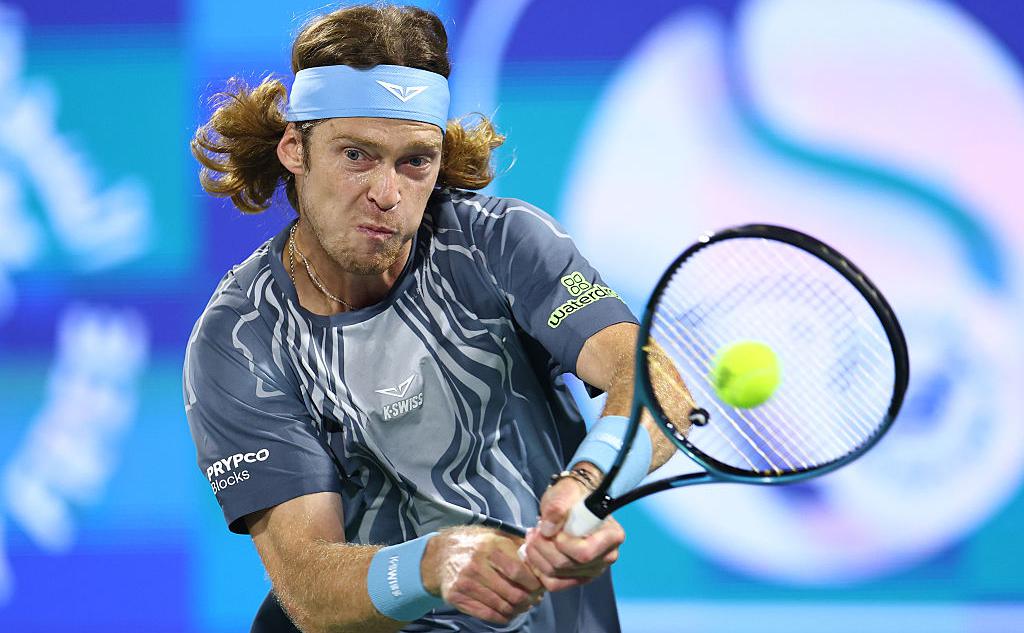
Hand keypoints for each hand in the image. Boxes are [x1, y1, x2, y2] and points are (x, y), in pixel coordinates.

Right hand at [420, 526, 544, 624]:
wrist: (441, 554)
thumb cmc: (476, 546)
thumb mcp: (496, 538)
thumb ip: (518, 549)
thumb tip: (541, 568)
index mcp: (488, 546)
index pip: (517, 571)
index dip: (533, 583)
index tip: (539, 587)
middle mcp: (475, 564)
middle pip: (512, 593)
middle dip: (528, 600)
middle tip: (534, 600)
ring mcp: (464, 582)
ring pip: (501, 606)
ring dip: (517, 610)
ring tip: (522, 606)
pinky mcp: (456, 597)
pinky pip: (487, 614)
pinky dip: (502, 617)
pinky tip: (508, 613)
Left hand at [522, 469, 624, 591]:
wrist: (571, 503)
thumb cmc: (572, 497)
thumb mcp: (565, 492)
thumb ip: (558, 507)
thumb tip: (548, 529)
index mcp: (612, 536)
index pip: (585, 552)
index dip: (563, 544)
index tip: (551, 529)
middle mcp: (606, 557)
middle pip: (568, 565)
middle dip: (544, 548)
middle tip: (534, 531)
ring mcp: (592, 570)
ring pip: (557, 575)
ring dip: (537, 556)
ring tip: (533, 537)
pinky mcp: (577, 578)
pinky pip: (553, 584)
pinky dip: (539, 569)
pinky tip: (535, 552)